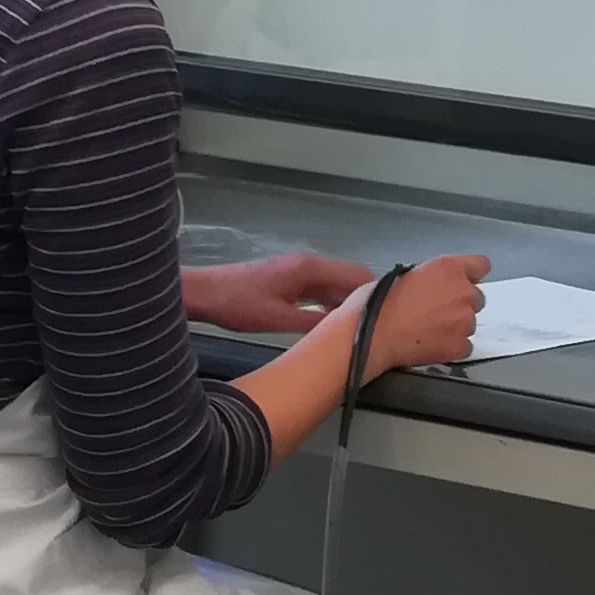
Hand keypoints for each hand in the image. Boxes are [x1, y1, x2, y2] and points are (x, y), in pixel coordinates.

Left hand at [181, 251, 372, 337]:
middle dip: (364, 300)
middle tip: (379, 327)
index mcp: (309, 268)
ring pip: (334, 285)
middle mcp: (308, 264)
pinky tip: (331, 324)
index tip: (391, 316)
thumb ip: (314, 324)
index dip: (376, 293)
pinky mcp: (288, 279)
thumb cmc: (238, 304)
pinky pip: (319, 289)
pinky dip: (329, 304)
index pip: (357, 275)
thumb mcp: (278, 320)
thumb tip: (347, 331)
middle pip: (349, 279)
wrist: (204, 293)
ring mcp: (298, 270)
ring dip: (346, 304)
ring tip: (359, 329)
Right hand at [358, 255, 489, 372]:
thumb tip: (433, 285)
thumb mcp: (403, 274)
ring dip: (455, 326)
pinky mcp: (460, 346)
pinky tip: (431, 344)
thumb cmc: (376, 304)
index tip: (464, 281)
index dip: (471, 274)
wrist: (370, 335)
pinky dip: (452, 347)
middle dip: (460, 303)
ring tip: (428, 329)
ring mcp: (464, 320)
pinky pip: (465, 346)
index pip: (481, 265)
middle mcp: (462, 291)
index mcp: (448, 268)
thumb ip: (430, 276)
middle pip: (476, 297)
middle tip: (436, 311)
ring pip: (470, 323)